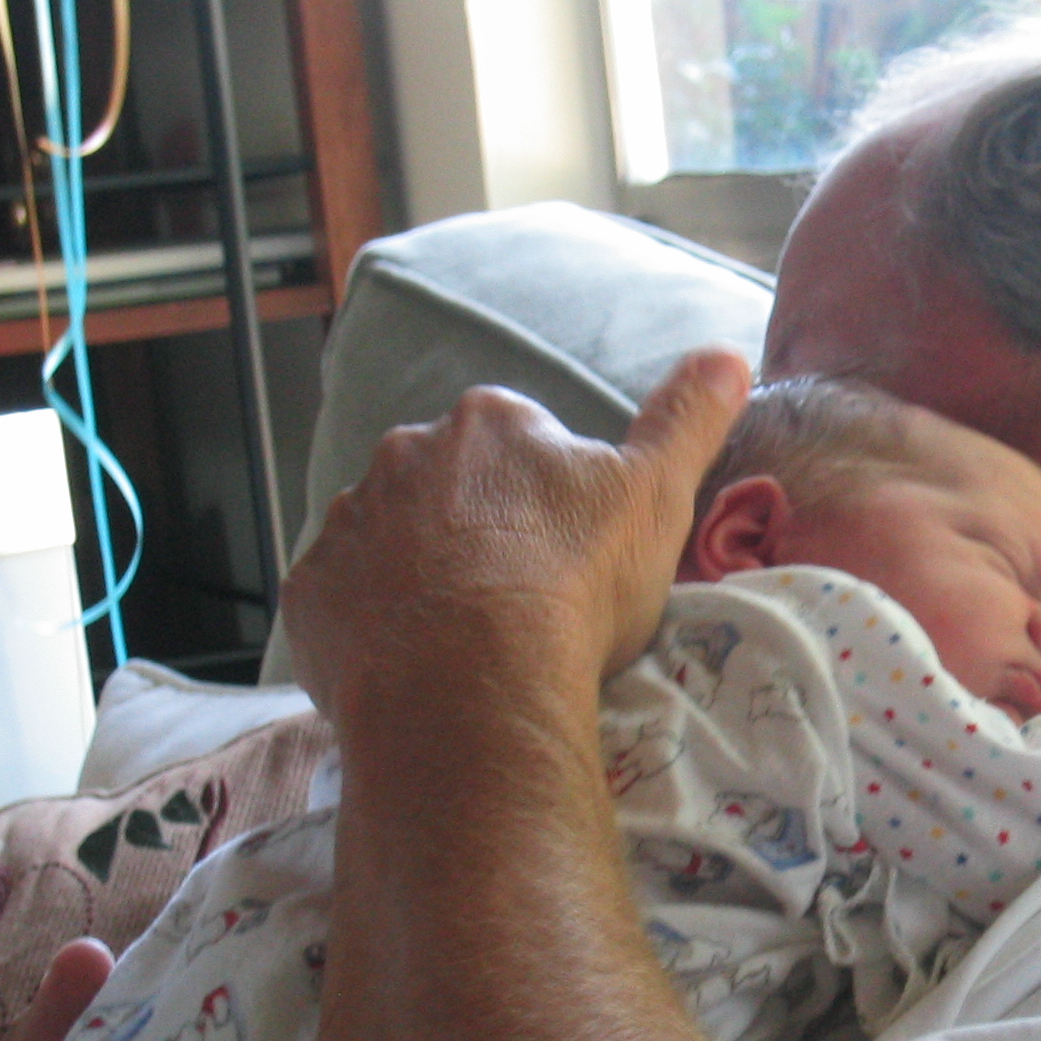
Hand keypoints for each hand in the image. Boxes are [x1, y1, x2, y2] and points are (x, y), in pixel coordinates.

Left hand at [284, 348, 751, 738]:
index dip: (551, 497)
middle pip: (448, 486)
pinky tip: (418, 662)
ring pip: (390, 539)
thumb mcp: (656, 495)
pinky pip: (344, 600)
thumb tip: (729, 355)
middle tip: (523, 596)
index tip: (571, 551)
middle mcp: (403, 456)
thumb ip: (686, 420)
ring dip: (423, 573)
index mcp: (489, 424)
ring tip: (470, 637)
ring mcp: (348, 525)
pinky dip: (374, 624)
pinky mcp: (311, 595)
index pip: (521, 441)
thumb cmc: (574, 584)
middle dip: (478, 528)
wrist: (476, 686)